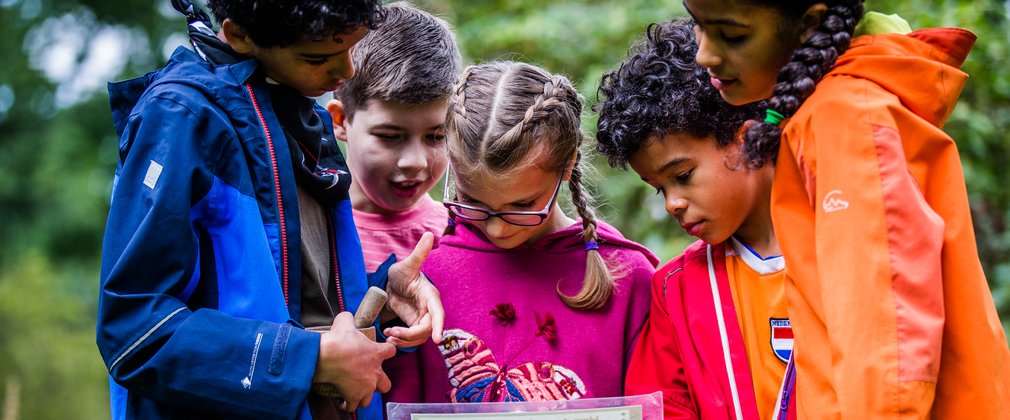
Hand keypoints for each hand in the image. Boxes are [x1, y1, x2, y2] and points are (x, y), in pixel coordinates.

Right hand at [312, 312, 395, 410]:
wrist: (326, 357)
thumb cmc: (338, 340)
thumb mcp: (344, 322)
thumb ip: (349, 319)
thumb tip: (346, 316)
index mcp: (376, 353)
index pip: (391, 351)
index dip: (387, 351)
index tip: (381, 351)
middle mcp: (374, 372)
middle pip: (386, 383)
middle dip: (379, 382)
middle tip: (369, 378)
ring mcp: (365, 386)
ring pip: (370, 398)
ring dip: (364, 396)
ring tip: (356, 392)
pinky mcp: (353, 396)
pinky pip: (353, 406)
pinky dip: (348, 405)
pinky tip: (344, 402)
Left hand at [384, 232, 444, 346]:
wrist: (392, 284)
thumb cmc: (401, 273)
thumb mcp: (407, 264)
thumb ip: (419, 253)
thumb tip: (430, 235)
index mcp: (430, 296)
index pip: (438, 312)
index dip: (439, 326)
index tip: (438, 339)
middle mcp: (429, 309)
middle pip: (427, 329)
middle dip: (410, 335)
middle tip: (392, 334)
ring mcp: (422, 319)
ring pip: (419, 337)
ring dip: (405, 341)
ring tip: (388, 337)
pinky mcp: (413, 326)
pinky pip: (411, 339)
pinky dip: (402, 341)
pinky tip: (389, 338)